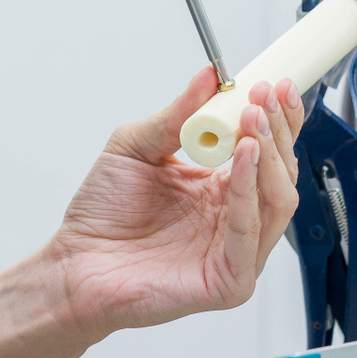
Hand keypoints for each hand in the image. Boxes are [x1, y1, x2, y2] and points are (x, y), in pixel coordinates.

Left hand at [45, 69, 300, 340]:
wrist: (74, 264)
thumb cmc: (103, 215)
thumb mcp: (136, 145)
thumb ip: (176, 114)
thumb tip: (209, 75)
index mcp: (221, 188)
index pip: (268, 150)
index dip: (279, 117)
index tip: (274, 82)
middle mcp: (236, 218)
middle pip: (281, 172)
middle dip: (277, 128)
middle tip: (263, 95)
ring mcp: (236, 252)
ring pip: (278, 201)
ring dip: (270, 155)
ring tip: (253, 120)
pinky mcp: (229, 281)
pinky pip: (250, 233)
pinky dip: (251, 192)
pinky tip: (245, 156)